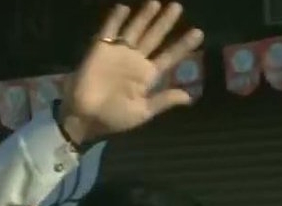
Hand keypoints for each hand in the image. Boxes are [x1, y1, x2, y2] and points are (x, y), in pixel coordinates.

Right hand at [60, 2, 203, 143]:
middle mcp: (135, 62)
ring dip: (145, 17)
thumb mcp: (142, 112)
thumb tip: (189, 97)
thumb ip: (163, 101)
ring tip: (156, 3)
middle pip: (154, 38)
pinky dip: (115, 20)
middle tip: (178, 7)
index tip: (198, 33)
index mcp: (146, 77)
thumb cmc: (112, 118)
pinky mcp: (100, 50)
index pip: (168, 57)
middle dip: (165, 23)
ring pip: (135, 30)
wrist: (83, 116)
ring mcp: (118, 54)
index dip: (182, 46)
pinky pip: (109, 31)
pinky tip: (124, 8)